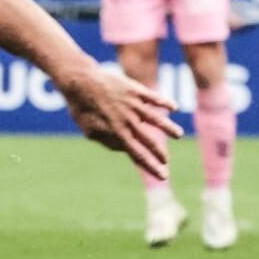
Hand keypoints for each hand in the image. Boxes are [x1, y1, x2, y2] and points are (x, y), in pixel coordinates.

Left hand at [56, 65, 182, 181]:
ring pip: (157, 119)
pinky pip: (154, 98)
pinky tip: (174, 108)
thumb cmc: (82, 107)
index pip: (138, 155)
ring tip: (178, 135)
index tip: (163, 176)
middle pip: (149, 141)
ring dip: (168, 128)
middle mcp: (128, 121)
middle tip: (167, 162)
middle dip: (160, 154)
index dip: (151, 166)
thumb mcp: (90, 130)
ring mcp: (133, 105)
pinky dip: (165, 103)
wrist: (79, 82)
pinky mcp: (135, 90)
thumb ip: (108, 141)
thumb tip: (124, 148)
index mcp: (117, 133)